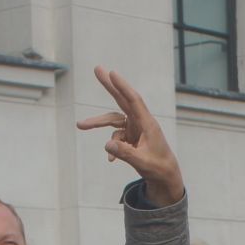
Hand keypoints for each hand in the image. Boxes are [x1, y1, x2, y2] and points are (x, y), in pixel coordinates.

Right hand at [76, 67, 185, 205]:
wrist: (165, 176)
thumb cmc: (158, 168)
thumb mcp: (142, 163)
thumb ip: (125, 154)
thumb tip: (107, 145)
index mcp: (147, 124)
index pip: (134, 101)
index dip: (122, 87)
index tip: (112, 73)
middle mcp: (140, 122)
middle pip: (122, 100)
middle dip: (109, 85)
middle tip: (97, 68)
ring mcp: (134, 128)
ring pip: (113, 120)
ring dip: (97, 122)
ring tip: (79, 125)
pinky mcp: (130, 135)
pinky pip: (115, 138)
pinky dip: (112, 147)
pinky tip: (111, 161)